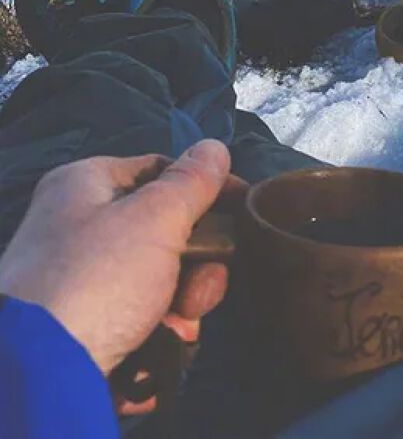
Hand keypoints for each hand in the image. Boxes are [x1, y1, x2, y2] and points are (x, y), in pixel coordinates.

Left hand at [0, 140, 232, 376]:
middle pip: (166, 232)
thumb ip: (192, 182)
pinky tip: (163, 349)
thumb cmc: (98, 277)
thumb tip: (214, 148)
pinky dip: (160, 333)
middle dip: (198, 264)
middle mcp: (80, 229)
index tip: (244, 207)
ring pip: (160, 280)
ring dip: (183, 304)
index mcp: (85, 187)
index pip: (160, 170)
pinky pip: (141, 319)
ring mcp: (82, 282)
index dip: (205, 187)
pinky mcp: (86, 328)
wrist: (39, 373)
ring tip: (178, 326)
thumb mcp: (155, 218)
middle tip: (199, 290)